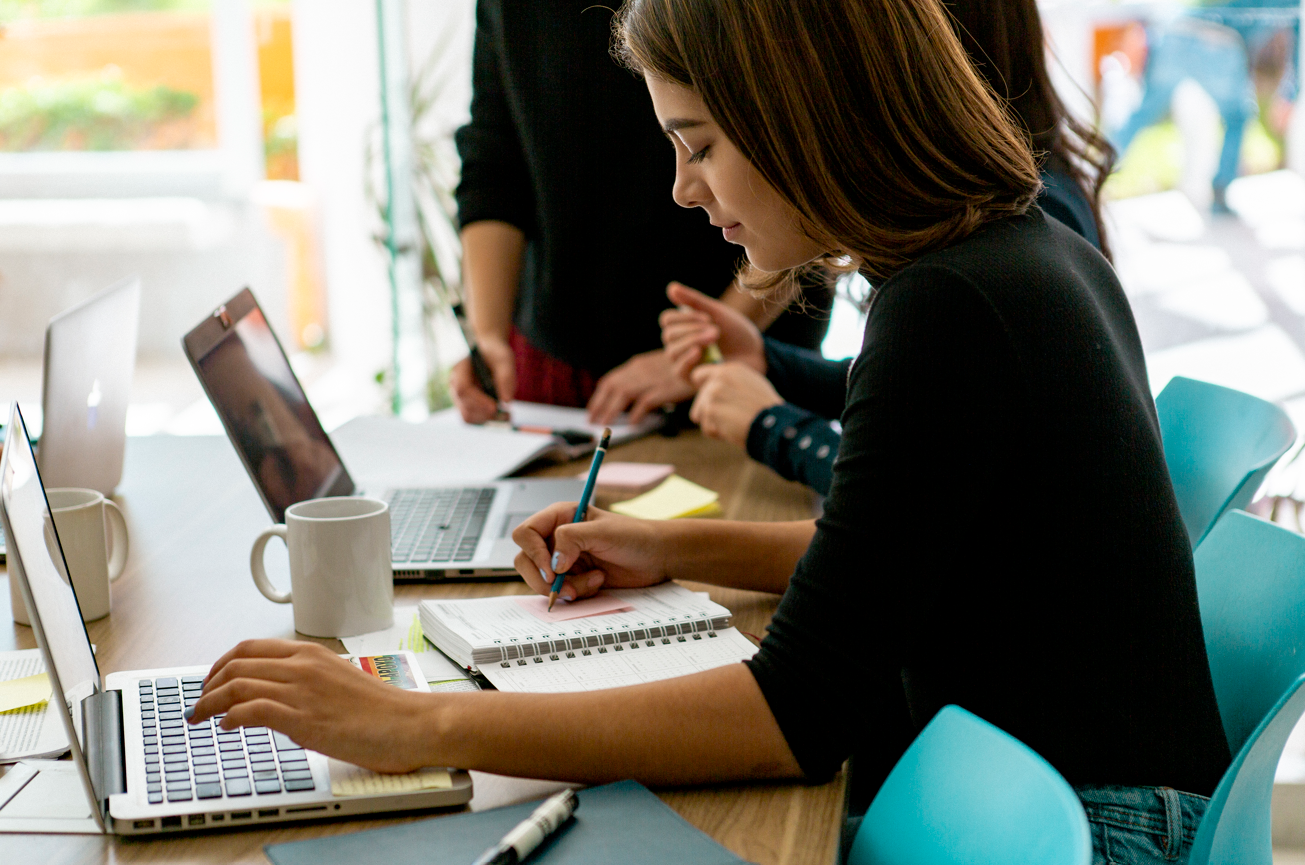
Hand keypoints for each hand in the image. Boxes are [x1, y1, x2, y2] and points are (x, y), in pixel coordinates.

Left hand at [188, 639, 429, 772]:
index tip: (212, 681)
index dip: (222, 664)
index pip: (251, 647)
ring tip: (201, 717)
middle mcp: (303, 666)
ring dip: (210, 702)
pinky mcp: (304, 718)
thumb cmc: (383, 710)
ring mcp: (302, 691)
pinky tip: (226, 727)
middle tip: (199, 702)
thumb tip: (282, 698)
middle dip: (208, 684)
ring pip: (237, 684)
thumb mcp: (340, 681)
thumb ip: (310, 682)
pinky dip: (230, 717)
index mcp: (312, 654)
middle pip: (237, 663)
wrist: (411, 724)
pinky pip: (252, 709)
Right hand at [450, 335, 514, 422]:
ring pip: (468, 416)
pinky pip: (473, 417)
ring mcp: (458, 396)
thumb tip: (507, 401)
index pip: (463, 389)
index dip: (478, 401)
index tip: (495, 407)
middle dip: (486, 414)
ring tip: (507, 415)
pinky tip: (501, 414)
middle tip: (507, 414)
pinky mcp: (466, 403)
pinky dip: (487, 419)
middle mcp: (455, 384)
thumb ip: (506, 376)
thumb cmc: (494, 352)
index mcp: (460, 369)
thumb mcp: (503, 358)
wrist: (487, 351)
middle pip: (465, 407)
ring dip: (488, 419)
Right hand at [513, 502, 670, 601]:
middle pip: (525, 561)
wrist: (657, 558)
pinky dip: (577, 593)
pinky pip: (559, 592)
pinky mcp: (573, 579)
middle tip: (565, 588)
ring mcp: (564, 560)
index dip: (533, 552)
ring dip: (564, 587)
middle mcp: (556, 538)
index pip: (525, 533)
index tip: (553, 569)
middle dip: (544, 579)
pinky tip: (598, 583)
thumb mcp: (603, 532)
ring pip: (541, 581)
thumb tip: (552, 563)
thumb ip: (572, 539)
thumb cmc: (634, 536)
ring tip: (593, 582)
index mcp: (559, 517)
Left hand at [587, 349, 695, 424]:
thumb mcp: (657, 368)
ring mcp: (651, 378)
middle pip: (612, 387)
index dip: (599, 396)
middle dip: (599, 405)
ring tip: (604, 425)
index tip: (592, 410)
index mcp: (637, 365)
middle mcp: (640, 370)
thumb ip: (642, 378)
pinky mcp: (664, 388)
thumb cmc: (681, 366)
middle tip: (592, 421)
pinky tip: (631, 424)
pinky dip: (636, 414)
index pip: (610, 380)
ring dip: (611, 411)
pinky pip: (645, 402)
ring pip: (623, 394)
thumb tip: (627, 397)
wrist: (704, 357)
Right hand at [660, 282, 765, 381]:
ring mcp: (684, 362)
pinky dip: (687, 359)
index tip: (708, 316)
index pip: (667, 320)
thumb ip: (694, 301)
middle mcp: (680, 345)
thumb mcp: (717, 313)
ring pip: (672, 351)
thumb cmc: (737, 333)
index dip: (684, 317)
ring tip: (714, 337)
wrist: (755, 354)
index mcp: (683, 327)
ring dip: (692, 341)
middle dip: (691, 329)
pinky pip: (678, 369)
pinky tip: (699, 351)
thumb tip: (671, 287)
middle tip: (715, 329)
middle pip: (669, 334)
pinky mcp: (690, 378)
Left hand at [689, 362, 782, 448]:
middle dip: (713, 413)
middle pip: (700, 400)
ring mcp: (713, 393)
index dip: (703, 391)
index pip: (698, 376)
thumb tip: (711, 388)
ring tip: (736, 423)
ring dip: (716, 424)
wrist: (774, 423)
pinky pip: (706, 428)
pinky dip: (718, 435)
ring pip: (702, 415)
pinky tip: (734, 430)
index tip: (711, 403)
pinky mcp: (710, 410)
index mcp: (729, 370)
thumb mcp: (751, 386)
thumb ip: (729, 383)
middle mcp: (719, 377)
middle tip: (735, 418)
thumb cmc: (767, 410)